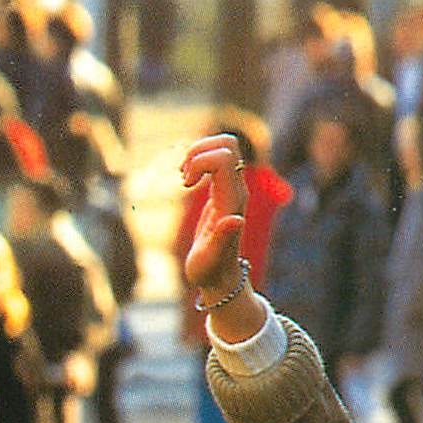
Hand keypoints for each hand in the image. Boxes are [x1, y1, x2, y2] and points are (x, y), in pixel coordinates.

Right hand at [179, 134, 248, 298]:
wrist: (221, 279)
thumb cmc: (211, 272)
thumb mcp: (210, 258)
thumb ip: (223, 239)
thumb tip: (237, 219)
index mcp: (232, 202)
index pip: (224, 158)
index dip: (200, 160)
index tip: (185, 182)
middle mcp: (236, 192)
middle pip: (228, 144)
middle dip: (199, 149)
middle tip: (184, 174)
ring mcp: (232, 190)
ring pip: (223, 147)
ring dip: (197, 152)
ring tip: (184, 176)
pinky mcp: (224, 191)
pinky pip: (216, 158)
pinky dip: (198, 160)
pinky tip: (188, 180)